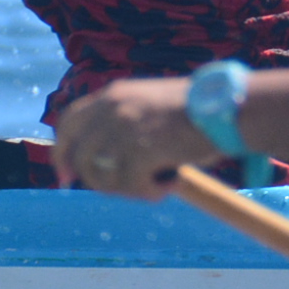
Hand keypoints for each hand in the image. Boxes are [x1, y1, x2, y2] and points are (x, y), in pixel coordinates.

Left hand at [52, 76, 216, 199]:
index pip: (68, 122)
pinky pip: (130, 187)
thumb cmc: (198, 111)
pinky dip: (151, 193)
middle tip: (111, 191)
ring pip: (102, 177)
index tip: (65, 174)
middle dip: (89, 179)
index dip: (62, 151)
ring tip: (156, 184)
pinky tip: (172, 183)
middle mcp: (111, 110)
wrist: (226, 108)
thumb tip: (105, 162)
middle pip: (79, 155)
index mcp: (112, 95)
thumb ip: (123, 124)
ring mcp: (124, 130)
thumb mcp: (150, 105)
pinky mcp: (139, 151)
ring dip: (128, 189)